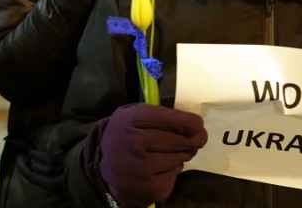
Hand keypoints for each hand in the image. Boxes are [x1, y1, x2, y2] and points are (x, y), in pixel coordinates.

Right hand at [85, 103, 206, 206]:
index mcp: (131, 120)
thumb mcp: (131, 116)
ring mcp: (142, 168)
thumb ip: (156, 113)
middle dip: (194, 139)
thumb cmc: (123, 137)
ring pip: (179, 158)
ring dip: (182, 155)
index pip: (167, 118)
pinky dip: (172, 172)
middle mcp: (136, 143)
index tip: (199, 123)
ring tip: (170, 153)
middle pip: (180, 140)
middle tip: (199, 139)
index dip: (188, 121)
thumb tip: (190, 119)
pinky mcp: (149, 188)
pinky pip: (173, 176)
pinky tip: (160, 169)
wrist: (101, 171)